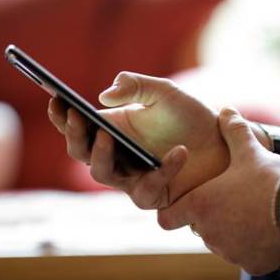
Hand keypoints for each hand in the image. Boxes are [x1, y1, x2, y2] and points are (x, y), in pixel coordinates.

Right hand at [48, 72, 229, 207]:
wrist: (222, 140)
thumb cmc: (190, 115)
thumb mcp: (164, 92)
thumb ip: (136, 86)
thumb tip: (103, 96)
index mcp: (114, 128)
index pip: (78, 126)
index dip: (62, 116)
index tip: (56, 100)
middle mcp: (118, 154)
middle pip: (81, 153)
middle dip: (75, 136)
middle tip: (77, 117)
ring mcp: (133, 176)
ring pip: (103, 175)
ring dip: (100, 156)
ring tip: (107, 135)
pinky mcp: (155, 194)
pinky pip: (147, 189)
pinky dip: (164, 170)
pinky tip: (179, 152)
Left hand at [157, 107, 279, 274]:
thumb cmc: (272, 178)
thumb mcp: (250, 150)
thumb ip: (233, 130)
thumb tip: (225, 109)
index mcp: (201, 205)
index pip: (166, 218)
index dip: (176, 210)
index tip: (191, 200)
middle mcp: (209, 233)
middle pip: (198, 227)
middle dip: (211, 215)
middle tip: (232, 198)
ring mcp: (230, 251)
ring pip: (220, 241)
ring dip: (230, 229)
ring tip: (252, 209)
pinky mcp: (251, 263)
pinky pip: (243, 254)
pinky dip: (250, 244)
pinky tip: (266, 226)